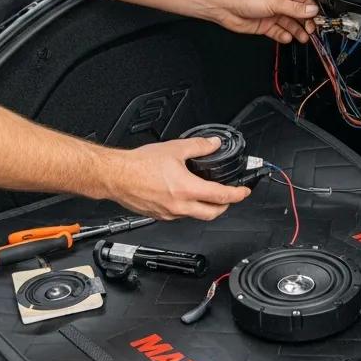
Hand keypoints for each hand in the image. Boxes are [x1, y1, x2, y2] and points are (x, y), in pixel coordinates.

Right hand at [109, 136, 250, 220]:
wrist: (116, 176)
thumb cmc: (139, 165)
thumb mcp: (175, 149)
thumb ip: (199, 146)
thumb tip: (213, 144)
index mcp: (187, 190)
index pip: (221, 196)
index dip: (237, 194)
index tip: (244, 191)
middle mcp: (179, 206)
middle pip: (212, 214)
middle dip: (225, 206)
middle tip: (230, 197)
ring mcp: (169, 214)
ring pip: (195, 216)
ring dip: (206, 208)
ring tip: (209, 196)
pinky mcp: (158, 216)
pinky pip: (180, 216)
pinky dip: (189, 209)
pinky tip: (186, 197)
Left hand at [205, 0, 317, 43]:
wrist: (225, 7)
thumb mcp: (274, 2)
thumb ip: (294, 8)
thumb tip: (312, 10)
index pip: (303, 1)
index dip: (311, 10)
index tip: (317, 19)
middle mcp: (279, 2)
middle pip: (298, 14)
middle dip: (305, 23)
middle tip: (311, 31)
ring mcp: (272, 14)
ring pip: (289, 25)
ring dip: (297, 31)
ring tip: (303, 38)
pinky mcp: (265, 26)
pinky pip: (278, 32)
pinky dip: (283, 36)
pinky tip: (286, 37)